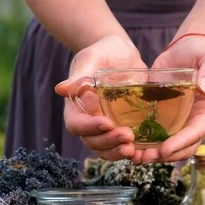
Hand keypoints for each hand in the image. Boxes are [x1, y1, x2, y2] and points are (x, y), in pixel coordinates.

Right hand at [55, 36, 146, 160]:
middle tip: (127, 136)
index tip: (106, 122)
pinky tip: (144, 151)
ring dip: (118, 152)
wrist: (121, 53)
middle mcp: (89, 121)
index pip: (76, 124)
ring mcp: (107, 126)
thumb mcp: (91, 58)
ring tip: (134, 149)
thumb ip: (79, 74)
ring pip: (107, 149)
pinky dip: (133, 151)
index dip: (89, 127)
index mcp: (76, 106)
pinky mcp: (124, 127)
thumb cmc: (102, 52)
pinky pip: (124, 145)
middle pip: (92, 141)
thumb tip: (60, 89)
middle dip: (108, 142)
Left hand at [133, 35, 204, 162]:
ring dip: (152, 154)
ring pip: (169, 146)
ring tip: (133, 156)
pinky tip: (129, 144)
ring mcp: (180, 121)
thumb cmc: (202, 52)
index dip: (180, 143)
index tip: (164, 149)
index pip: (196, 133)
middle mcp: (195, 121)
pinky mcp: (166, 117)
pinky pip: (157, 134)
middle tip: (143, 158)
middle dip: (164, 155)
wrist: (187, 48)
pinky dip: (145, 142)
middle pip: (182, 147)